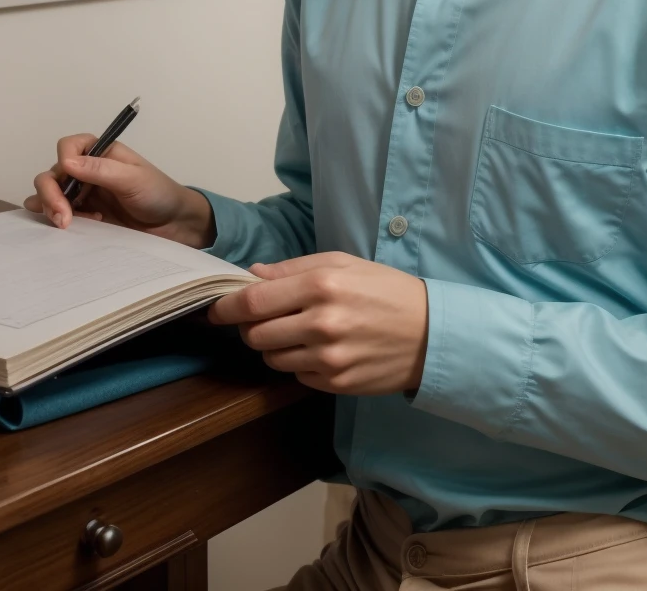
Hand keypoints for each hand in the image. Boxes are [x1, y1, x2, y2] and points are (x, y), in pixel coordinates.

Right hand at [23, 135, 214, 248]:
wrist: (170, 226)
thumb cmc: (158, 194)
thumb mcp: (133, 179)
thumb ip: (101, 170)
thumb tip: (66, 162)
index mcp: (101, 153)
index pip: (68, 147)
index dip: (63, 161)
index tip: (69, 180)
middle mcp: (87, 171)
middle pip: (52, 173)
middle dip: (50, 193)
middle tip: (63, 218)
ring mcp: (82, 194)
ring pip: (49, 194)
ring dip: (49, 207)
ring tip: (65, 224)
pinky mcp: (82, 215)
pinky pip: (56, 213)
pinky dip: (51, 218)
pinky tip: (65, 227)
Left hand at [208, 252, 428, 395]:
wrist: (430, 332)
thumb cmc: (386, 289)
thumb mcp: (344, 263)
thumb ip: (294, 268)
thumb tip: (252, 275)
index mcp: (321, 285)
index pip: (253, 301)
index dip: (227, 306)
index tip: (216, 308)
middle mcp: (321, 323)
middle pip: (255, 334)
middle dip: (251, 327)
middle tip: (265, 318)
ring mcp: (328, 357)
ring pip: (272, 357)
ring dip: (274, 346)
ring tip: (298, 332)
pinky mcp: (335, 383)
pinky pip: (296, 374)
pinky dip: (299, 362)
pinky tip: (320, 349)